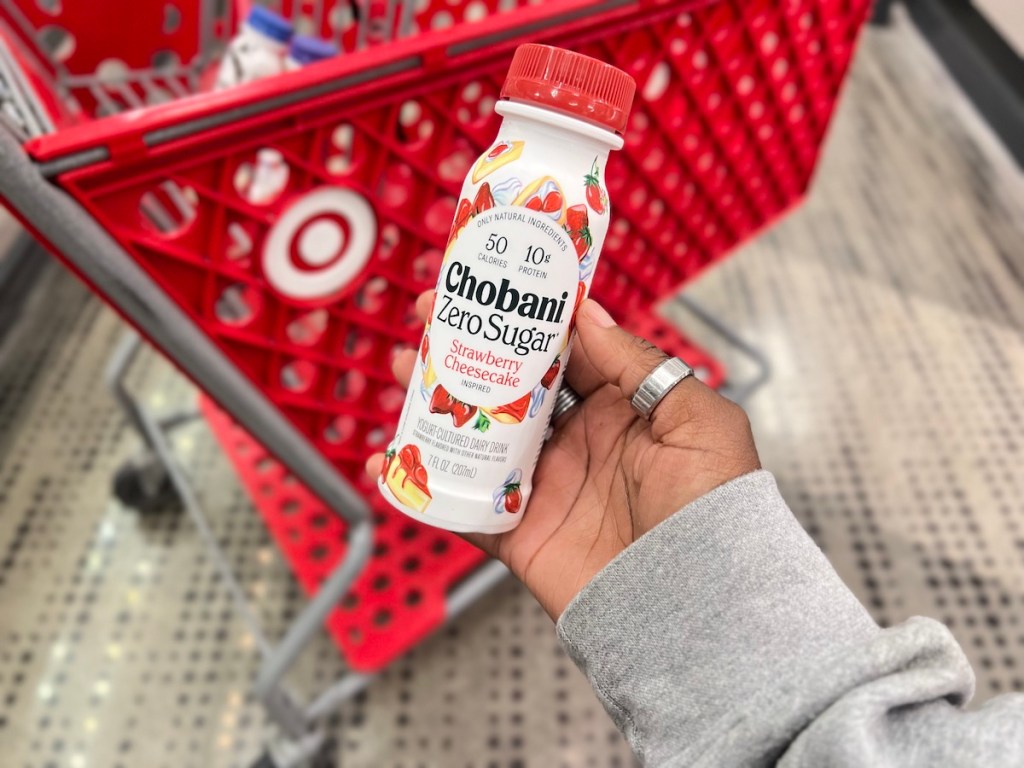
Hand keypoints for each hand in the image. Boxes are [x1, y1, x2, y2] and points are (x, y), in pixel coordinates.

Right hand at [367, 293, 760, 618]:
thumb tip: (588, 313)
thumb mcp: (697, 421)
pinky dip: (422, 486)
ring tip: (401, 372)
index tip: (488, 286)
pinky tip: (388, 459)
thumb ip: (641, 365)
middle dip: (467, 351)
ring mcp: (543, 488)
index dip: (522, 319)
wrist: (699, 606)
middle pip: (508, 387)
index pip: (561, 353)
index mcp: (619, 411)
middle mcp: (577, 444)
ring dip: (435, 403)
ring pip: (476, 436)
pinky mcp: (518, 534)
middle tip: (426, 319)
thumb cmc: (715, 513)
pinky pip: (460, 506)